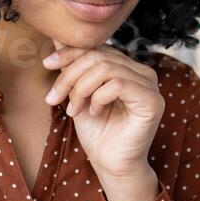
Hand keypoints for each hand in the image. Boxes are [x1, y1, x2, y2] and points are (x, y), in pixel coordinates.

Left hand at [43, 40, 163, 179]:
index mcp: (128, 68)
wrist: (110, 164)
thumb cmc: (97, 132)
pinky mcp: (152, 101)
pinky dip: (98, 97)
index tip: (47, 64)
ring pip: (106, 68)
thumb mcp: (79, 93)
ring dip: (81, 89)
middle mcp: (142, 72)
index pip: (97, 48)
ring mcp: (150, 86)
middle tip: (54, 98)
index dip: (70, 53)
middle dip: (70, 75)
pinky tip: (94, 113)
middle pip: (99, 56)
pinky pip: (118, 84)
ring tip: (73, 109)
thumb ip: (74, 66)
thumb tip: (58, 36)